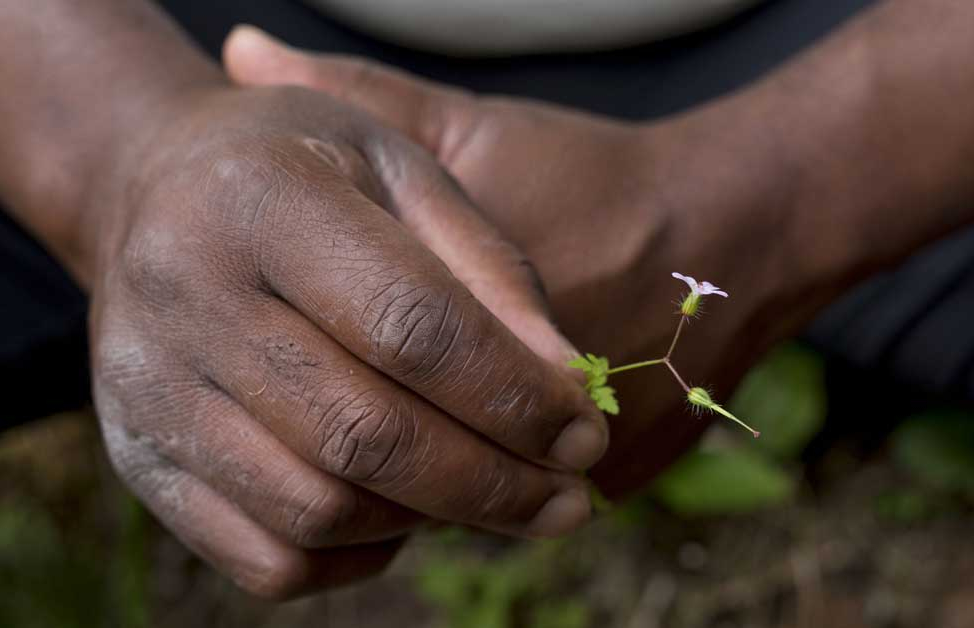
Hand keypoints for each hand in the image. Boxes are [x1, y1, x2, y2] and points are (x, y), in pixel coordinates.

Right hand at [81, 83, 607, 597]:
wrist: (155, 184)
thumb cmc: (310, 171)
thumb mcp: (408, 174)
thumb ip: (492, 275)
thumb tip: (566, 394)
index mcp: (261, 196)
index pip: (411, 325)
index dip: (514, 397)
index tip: (585, 439)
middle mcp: (183, 292)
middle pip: (364, 435)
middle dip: (493, 485)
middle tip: (568, 501)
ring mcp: (145, 385)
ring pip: (317, 510)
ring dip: (431, 520)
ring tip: (489, 491)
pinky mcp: (135, 457)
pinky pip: (266, 560)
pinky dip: (357, 557)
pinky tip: (402, 510)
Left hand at [223, 27, 833, 495]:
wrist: (734, 224)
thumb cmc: (589, 173)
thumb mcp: (473, 128)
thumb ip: (362, 100)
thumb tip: (239, 50)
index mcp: (466, 317)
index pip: (365, 375)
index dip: (318, 370)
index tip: (302, 344)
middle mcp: (522, 398)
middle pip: (410, 449)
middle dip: (363, 430)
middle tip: (341, 396)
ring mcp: (585, 449)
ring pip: (470, 489)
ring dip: (428, 471)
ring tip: (403, 421)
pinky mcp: (628, 474)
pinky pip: (526, 492)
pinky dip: (499, 474)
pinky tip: (476, 434)